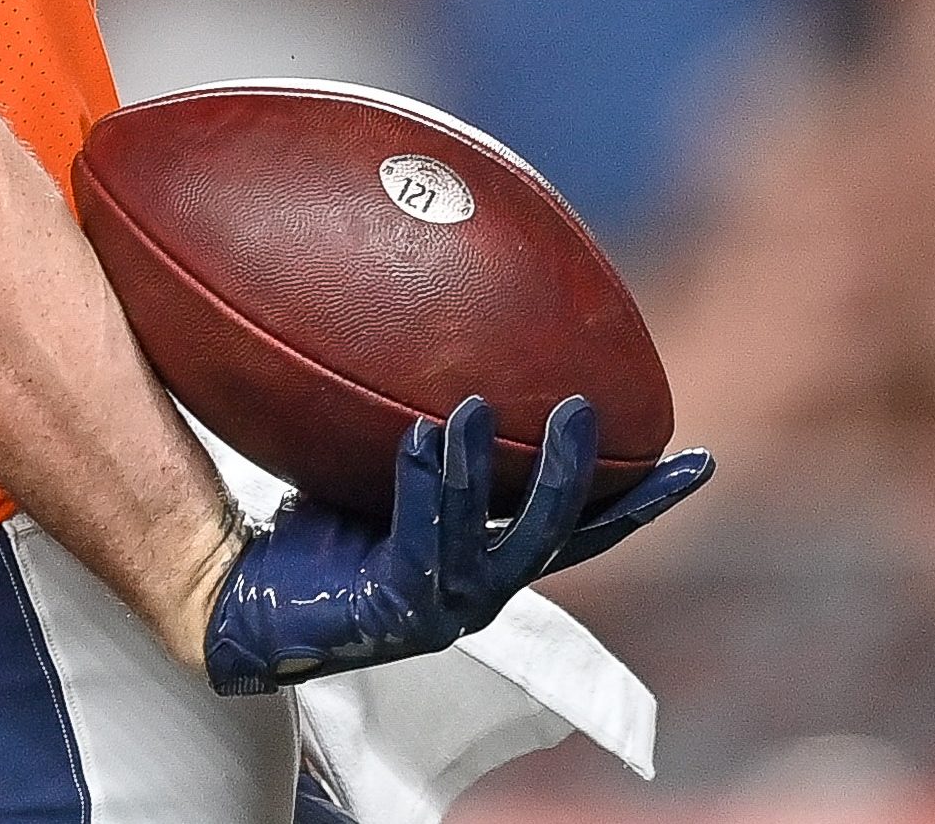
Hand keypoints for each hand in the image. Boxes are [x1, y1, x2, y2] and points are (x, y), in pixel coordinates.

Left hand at [201, 395, 713, 693]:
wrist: (236, 594)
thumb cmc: (313, 525)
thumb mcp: (381, 465)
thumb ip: (422, 423)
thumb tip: (437, 322)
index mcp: (492, 555)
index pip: (585, 527)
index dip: (643, 498)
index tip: (698, 458)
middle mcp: (482, 587)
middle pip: (558, 533)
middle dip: (579, 475)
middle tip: (585, 409)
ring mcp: (444, 606)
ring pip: (492, 540)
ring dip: (488, 472)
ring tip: (477, 406)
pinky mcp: (396, 612)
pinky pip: (420, 544)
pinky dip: (424, 489)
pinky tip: (416, 438)